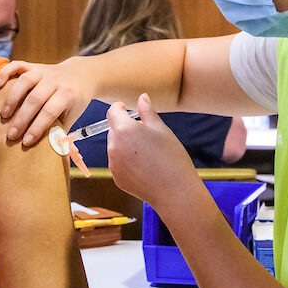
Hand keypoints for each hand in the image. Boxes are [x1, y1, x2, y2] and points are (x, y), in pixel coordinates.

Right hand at [0, 57, 95, 146]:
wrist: (82, 75)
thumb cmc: (74, 101)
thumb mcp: (73, 115)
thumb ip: (60, 130)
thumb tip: (49, 152)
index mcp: (68, 94)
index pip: (50, 111)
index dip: (37, 127)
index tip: (26, 142)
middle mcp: (55, 80)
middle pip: (35, 98)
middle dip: (22, 119)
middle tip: (11, 135)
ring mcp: (43, 71)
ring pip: (25, 81)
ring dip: (12, 98)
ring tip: (4, 116)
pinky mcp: (33, 65)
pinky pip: (17, 65)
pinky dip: (5, 73)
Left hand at [106, 94, 200, 212]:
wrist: (174, 191)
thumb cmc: (171, 157)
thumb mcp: (161, 129)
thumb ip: (147, 111)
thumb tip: (142, 97)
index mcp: (124, 129)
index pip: (112, 112)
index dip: (119, 108)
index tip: (125, 109)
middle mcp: (113, 146)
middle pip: (114, 130)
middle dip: (125, 129)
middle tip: (146, 136)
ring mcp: (113, 163)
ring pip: (115, 147)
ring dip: (125, 146)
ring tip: (148, 154)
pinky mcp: (116, 178)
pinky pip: (118, 163)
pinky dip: (127, 162)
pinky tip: (145, 167)